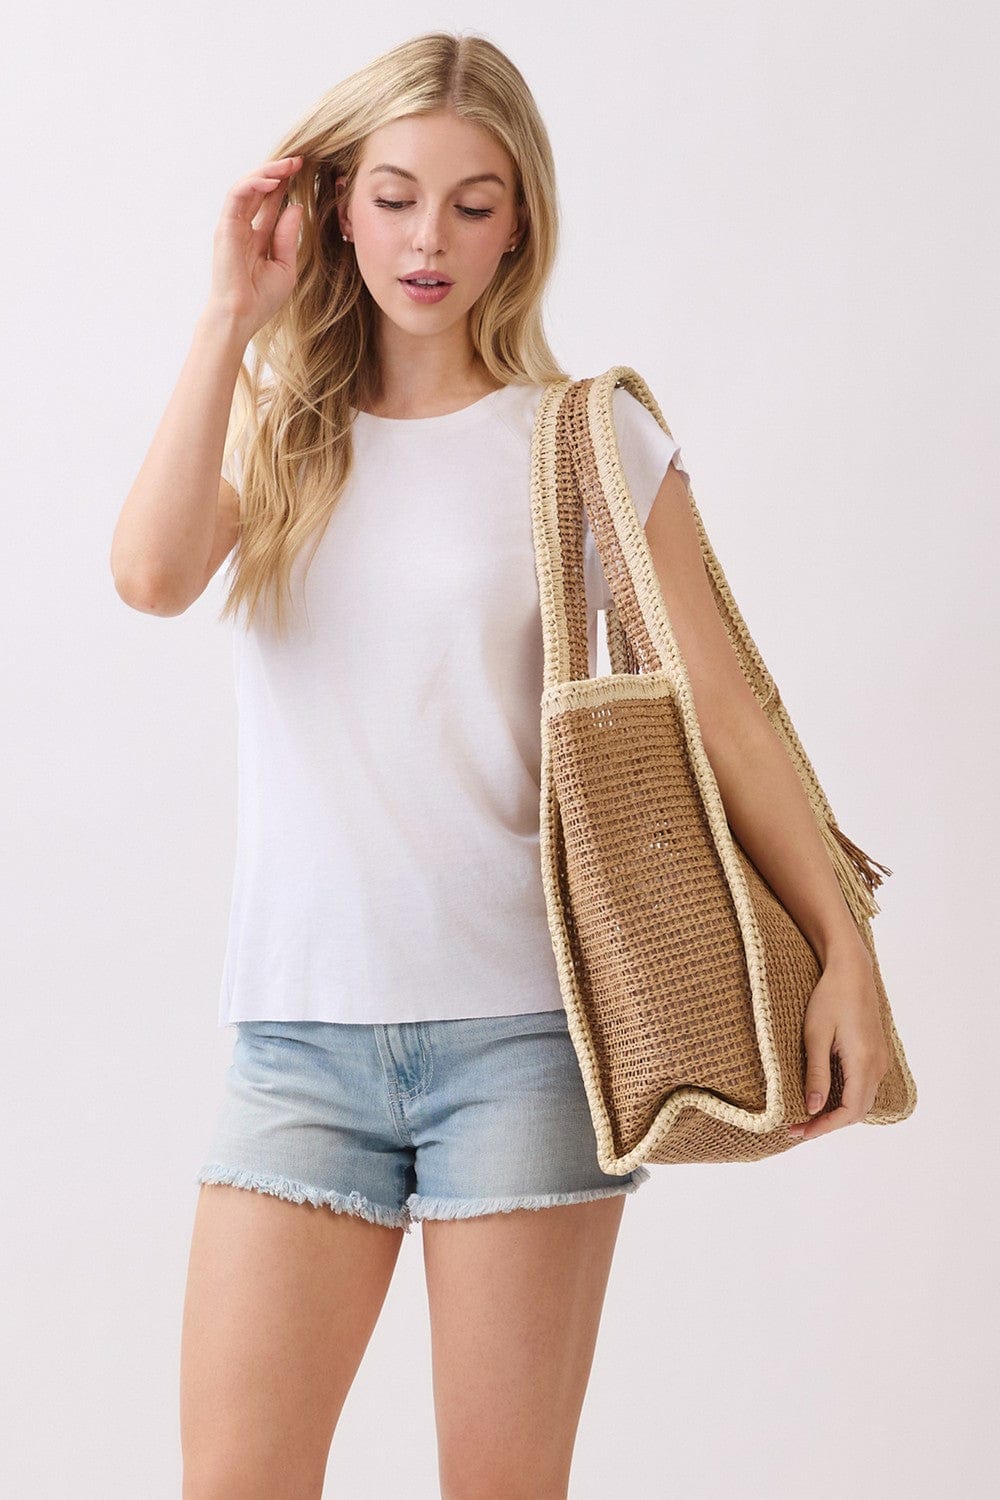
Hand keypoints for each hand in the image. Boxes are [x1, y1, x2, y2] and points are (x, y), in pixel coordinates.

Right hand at [205, 154, 304, 342]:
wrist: (241, 317)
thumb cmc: (261, 300)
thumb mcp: (285, 266)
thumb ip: (288, 236)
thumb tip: (295, 207)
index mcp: (257, 236)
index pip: (270, 202)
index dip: (285, 185)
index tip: (304, 171)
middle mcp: (243, 227)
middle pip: (259, 190)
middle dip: (278, 172)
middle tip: (299, 161)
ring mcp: (232, 225)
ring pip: (247, 187)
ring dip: (267, 172)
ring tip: (288, 165)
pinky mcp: (225, 227)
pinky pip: (237, 196)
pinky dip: (254, 184)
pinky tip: (273, 181)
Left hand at [786, 942, 890, 1142]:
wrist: (852, 971)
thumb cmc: (830, 998)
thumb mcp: (815, 1036)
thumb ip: (816, 1074)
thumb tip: (811, 1109)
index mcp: (863, 1063)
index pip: (849, 1112)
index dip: (824, 1126)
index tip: (798, 1130)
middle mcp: (877, 1066)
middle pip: (857, 1111)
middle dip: (828, 1123)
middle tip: (797, 1127)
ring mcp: (879, 1060)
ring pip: (861, 1100)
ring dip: (836, 1112)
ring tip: (806, 1115)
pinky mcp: (875, 1054)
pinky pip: (862, 1086)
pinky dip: (844, 1097)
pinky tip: (823, 1094)